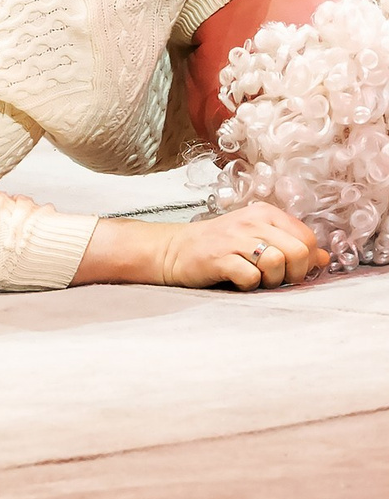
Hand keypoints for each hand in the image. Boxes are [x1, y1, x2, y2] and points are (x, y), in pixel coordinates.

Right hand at [149, 203, 325, 289]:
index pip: (308, 238)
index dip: (306, 261)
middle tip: (273, 277)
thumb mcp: (259, 240)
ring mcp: (234, 238)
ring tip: (254, 277)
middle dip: (292, 273)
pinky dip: (248, 285)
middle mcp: (251, 221)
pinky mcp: (219, 257)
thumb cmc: (221, 247)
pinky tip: (237, 279)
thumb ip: (291, 246)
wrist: (175, 250)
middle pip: (299, 251)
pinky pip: (250, 276)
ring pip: (277, 263)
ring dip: (270, 280)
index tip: (289, 269)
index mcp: (265, 213)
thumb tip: (323, 257)